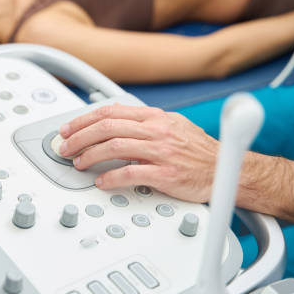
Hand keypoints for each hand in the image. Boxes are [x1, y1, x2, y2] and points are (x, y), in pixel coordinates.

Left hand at [58, 104, 219, 203]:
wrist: (228, 170)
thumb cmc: (197, 151)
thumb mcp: (171, 126)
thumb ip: (143, 124)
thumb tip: (112, 125)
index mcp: (154, 117)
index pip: (110, 112)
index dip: (83, 120)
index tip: (68, 130)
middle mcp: (156, 130)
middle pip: (107, 127)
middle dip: (79, 137)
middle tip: (65, 148)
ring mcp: (161, 151)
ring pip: (114, 147)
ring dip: (90, 156)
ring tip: (78, 163)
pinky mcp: (166, 173)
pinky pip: (130, 173)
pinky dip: (111, 178)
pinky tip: (101, 182)